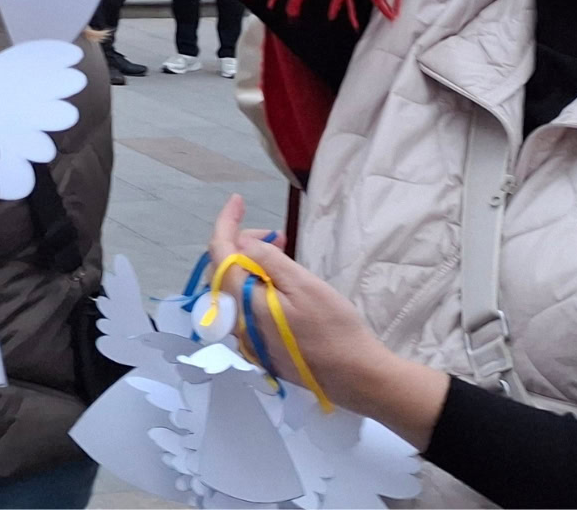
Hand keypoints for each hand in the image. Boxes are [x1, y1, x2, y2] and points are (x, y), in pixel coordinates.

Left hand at [207, 195, 448, 448]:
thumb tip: (242, 243)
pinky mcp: (261, 348)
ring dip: (252, 265)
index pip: (219, 253)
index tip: (238, 199)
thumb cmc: (333, 327)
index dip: (226, 222)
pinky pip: (247, 308)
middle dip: (243, 244)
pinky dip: (258, 286)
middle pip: (224, 271)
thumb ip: (266, 260)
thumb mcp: (302, 284)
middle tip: (277, 236)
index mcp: (240, 305)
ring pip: (236, 289)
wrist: (357, 377)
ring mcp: (247, 339)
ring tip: (283, 252)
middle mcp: (235, 324)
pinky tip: (281, 282)